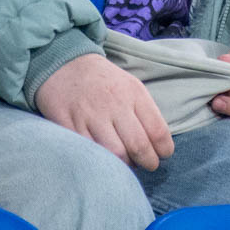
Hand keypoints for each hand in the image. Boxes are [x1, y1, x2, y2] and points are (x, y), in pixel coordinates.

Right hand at [34, 52, 174, 169]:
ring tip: (125, 163)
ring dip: (124, 166)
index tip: (161, 155)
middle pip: (138, 146)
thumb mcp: (130, 86)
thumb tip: (158, 146)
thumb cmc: (103, 81)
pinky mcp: (68, 124)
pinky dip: (99, 161)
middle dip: (148, 162)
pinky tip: (104, 159)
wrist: (65, 63)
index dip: (163, 150)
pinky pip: (89, 153)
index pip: (158, 131)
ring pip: (115, 154)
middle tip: (147, 165)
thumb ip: (144, 113)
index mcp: (134, 93)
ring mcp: (90, 115)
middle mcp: (114, 104)